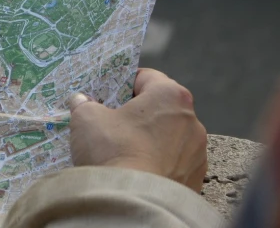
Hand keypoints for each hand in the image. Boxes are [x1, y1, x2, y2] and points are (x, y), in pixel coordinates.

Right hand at [69, 69, 207, 192]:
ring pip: (168, 137)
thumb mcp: (86, 118)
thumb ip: (85, 104)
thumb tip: (82, 102)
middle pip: (159, 108)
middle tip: (110, 124)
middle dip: (136, 114)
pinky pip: (173, 164)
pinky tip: (136, 171)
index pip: (145, 77)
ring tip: (122, 152)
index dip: (122, 84)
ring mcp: (197, 153)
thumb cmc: (114, 151)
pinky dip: (157, 165)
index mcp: (171, 96)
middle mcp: (192, 121)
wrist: (132, 202)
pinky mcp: (195, 180)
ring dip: (149, 141)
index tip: (107, 95)